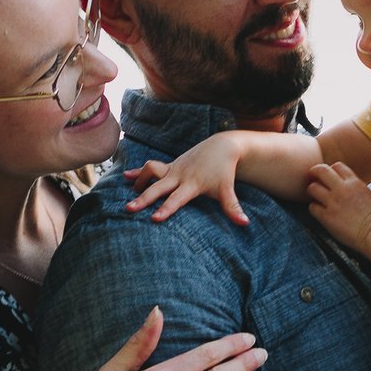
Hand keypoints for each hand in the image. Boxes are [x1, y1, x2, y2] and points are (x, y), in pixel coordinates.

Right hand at [125, 136, 249, 225]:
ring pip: (151, 171)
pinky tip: (125, 176)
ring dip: (139, 181)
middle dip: (144, 198)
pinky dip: (138, 172)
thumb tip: (245, 224)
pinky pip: (151, 167)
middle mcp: (179, 175)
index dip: (166, 209)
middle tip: (130, 209)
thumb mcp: (227, 190)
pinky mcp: (169, 165)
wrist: (221, 147)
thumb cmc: (223, 171)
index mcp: (191, 184)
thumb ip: (233, 208)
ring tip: (129, 194)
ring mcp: (173, 169)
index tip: (154, 219)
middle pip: (158, 187)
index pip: (177, 199)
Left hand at [305, 162, 370, 248]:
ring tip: (316, 198)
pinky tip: (320, 212)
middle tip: (312, 179)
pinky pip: (312, 207)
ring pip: (312, 188)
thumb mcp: (369, 195)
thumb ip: (356, 188)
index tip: (329, 178)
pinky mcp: (327, 217)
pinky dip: (314, 209)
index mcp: (355, 183)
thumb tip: (350, 188)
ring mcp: (333, 202)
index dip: (331, 171)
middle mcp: (342, 189)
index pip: (337, 166)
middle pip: (321, 170)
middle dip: (314, 173)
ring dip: (312, 192)